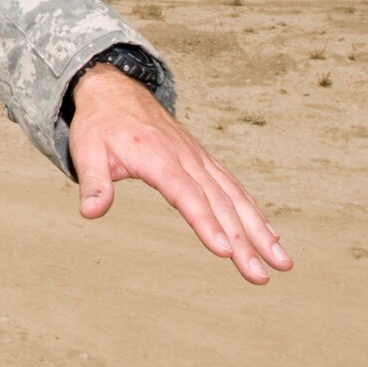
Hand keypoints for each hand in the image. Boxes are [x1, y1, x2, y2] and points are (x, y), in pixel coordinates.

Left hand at [68, 65, 292, 284]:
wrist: (115, 90)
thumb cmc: (100, 124)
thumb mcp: (85, 151)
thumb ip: (92, 182)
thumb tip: (90, 212)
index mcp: (157, 157)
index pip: (186, 195)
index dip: (206, 222)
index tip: (224, 251)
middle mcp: (186, 159)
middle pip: (220, 204)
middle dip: (243, 242)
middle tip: (260, 276)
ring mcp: (199, 160)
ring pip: (236, 198)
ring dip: (260, 231)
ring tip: (282, 263)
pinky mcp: (204, 162)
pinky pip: (234, 188)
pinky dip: (254, 212)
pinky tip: (271, 236)